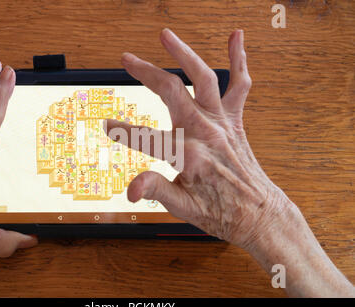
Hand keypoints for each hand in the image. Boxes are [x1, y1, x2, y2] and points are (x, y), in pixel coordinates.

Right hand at [105, 29, 292, 249]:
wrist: (258, 213)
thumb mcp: (183, 208)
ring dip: (184, 53)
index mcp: (188, 155)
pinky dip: (239, 60)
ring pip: (203, 77)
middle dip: (146, 72)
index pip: (145, 137)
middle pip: (171, 91)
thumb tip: (131, 190)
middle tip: (127, 59)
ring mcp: (223, 122)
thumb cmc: (221, 213)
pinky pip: (240, 85)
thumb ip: (156, 190)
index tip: (106, 125)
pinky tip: (235, 37)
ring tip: (166, 36)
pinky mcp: (234, 120)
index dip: (122, 131)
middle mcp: (206, 132)